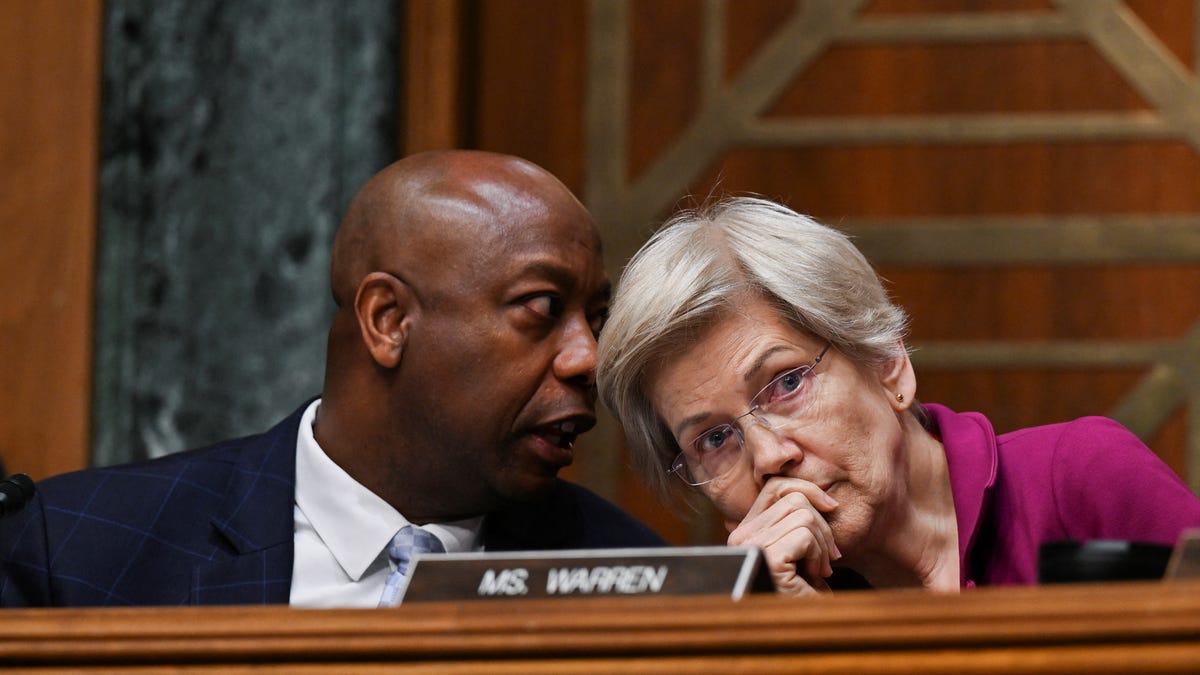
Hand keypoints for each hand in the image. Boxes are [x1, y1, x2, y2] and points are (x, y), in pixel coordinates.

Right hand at [726, 477, 840, 595]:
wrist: (806, 626)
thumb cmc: (805, 590)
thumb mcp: (798, 545)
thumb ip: (794, 517)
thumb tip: (812, 492)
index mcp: (744, 530)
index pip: (775, 486)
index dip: (809, 491)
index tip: (830, 510)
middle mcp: (740, 536)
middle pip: (794, 498)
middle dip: (822, 526)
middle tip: (828, 557)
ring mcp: (751, 546)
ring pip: (803, 515)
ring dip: (823, 544)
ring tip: (820, 568)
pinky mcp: (768, 556)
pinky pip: (805, 534)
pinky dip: (819, 554)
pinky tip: (815, 575)